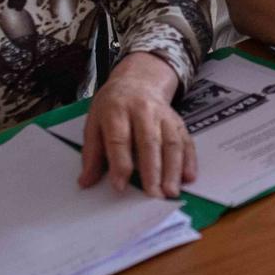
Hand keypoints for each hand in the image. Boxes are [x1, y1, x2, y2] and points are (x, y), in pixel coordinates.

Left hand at [80, 52, 194, 198]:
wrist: (138, 80)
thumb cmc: (112, 106)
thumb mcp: (94, 123)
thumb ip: (91, 154)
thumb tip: (85, 182)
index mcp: (116, 111)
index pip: (118, 139)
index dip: (119, 164)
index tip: (119, 186)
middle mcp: (142, 111)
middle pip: (149, 142)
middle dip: (152, 171)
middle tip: (153, 195)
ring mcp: (163, 115)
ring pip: (171, 143)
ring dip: (173, 170)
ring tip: (171, 192)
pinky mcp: (177, 120)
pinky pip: (186, 140)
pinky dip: (189, 160)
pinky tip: (189, 177)